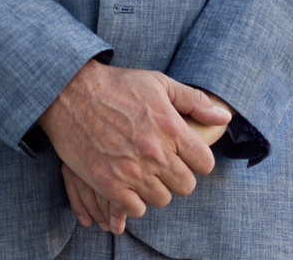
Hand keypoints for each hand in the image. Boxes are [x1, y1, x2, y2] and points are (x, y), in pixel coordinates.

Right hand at [59, 100, 230, 233]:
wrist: (68, 92)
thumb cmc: (116, 85)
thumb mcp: (158, 83)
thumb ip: (194, 101)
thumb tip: (224, 118)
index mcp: (171, 127)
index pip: (205, 164)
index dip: (195, 160)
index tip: (182, 154)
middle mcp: (155, 151)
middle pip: (186, 186)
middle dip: (176, 176)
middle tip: (159, 164)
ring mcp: (132, 170)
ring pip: (162, 199)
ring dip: (154, 189)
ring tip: (141, 172)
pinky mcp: (109, 183)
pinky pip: (136, 209)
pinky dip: (133, 201)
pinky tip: (126, 183)